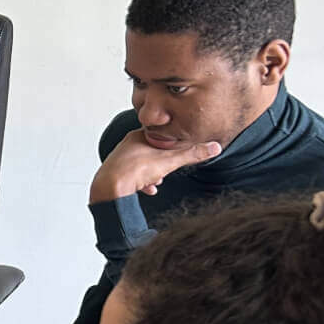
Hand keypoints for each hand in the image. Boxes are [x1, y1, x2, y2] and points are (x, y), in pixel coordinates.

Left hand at [89, 130, 221, 202]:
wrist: (110, 189)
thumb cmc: (135, 171)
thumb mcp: (170, 161)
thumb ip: (192, 154)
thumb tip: (214, 147)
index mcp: (138, 137)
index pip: (159, 134)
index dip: (171, 142)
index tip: (178, 149)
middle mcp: (126, 147)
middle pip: (150, 151)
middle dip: (162, 161)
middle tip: (168, 167)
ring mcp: (119, 161)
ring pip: (141, 165)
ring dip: (153, 173)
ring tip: (158, 180)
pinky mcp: (115, 176)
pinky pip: (132, 178)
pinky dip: (142, 184)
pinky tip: (149, 189)